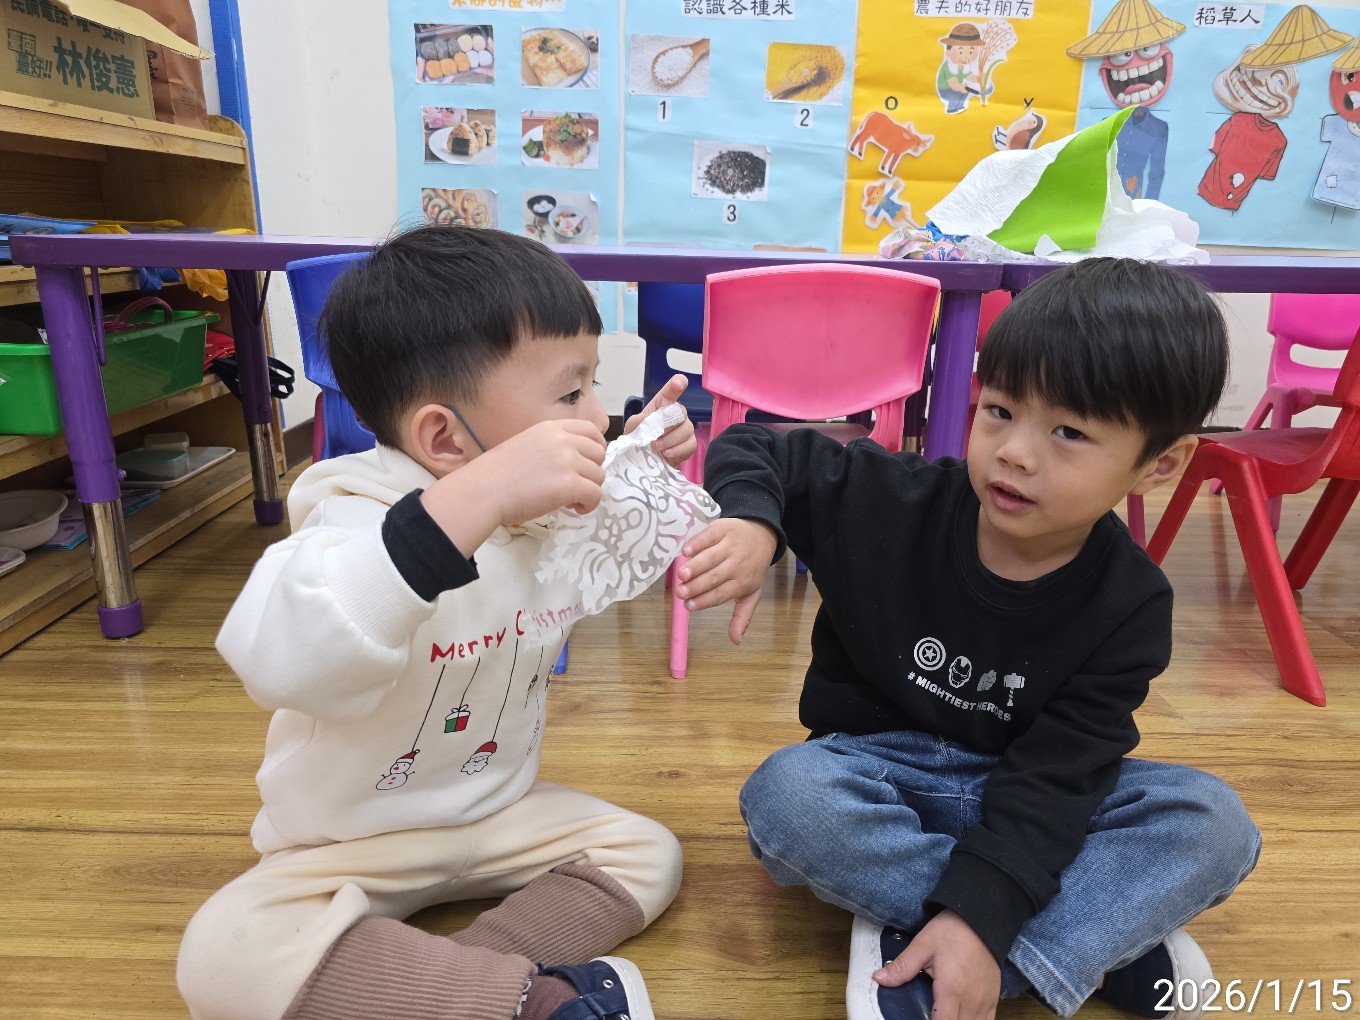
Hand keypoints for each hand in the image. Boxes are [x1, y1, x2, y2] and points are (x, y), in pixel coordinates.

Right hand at [421, 419, 605, 551]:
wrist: (483, 491)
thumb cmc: (497, 474)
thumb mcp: (527, 444)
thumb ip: (552, 447)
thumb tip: (574, 462)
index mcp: (551, 428)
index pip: (591, 430)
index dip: (596, 448)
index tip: (588, 463)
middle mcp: (562, 440)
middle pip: (599, 454)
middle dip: (592, 471)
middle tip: (575, 485)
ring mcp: (567, 461)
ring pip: (599, 476)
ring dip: (588, 490)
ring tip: (569, 499)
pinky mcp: (569, 484)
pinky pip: (595, 495)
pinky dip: (589, 505)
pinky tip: (573, 508)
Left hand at [624, 374, 696, 465]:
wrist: (643, 460)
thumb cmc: (639, 439)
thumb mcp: (633, 428)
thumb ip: (639, 421)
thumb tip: (649, 422)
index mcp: (661, 405)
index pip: (670, 392)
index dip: (676, 385)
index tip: (680, 381)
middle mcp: (676, 414)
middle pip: (681, 412)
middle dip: (667, 425)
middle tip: (653, 437)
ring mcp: (685, 429)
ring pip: (686, 429)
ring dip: (669, 440)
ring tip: (656, 447)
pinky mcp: (690, 444)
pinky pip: (689, 444)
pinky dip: (677, 450)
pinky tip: (666, 453)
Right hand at [676, 518, 777, 643]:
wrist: (762, 535)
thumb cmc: (752, 567)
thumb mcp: (752, 593)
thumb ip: (742, 616)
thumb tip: (736, 641)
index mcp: (743, 582)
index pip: (722, 594)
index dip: (705, 600)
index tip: (689, 606)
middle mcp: (737, 564)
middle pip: (715, 577)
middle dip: (697, 586)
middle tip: (680, 593)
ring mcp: (730, 545)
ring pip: (711, 558)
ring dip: (695, 566)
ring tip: (681, 575)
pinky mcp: (723, 529)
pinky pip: (709, 536)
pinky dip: (697, 543)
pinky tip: (685, 551)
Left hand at [874, 911, 999, 1019]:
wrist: (983, 918)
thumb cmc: (952, 931)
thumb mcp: (923, 944)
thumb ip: (903, 966)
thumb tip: (878, 978)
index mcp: (951, 990)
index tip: (918, 1017)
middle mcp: (970, 1001)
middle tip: (929, 1014)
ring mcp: (985, 1001)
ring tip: (943, 1014)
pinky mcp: (993, 998)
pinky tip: (962, 1016)